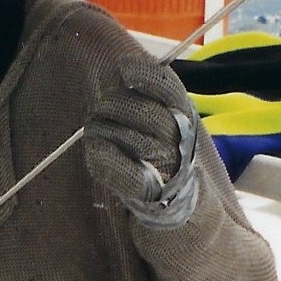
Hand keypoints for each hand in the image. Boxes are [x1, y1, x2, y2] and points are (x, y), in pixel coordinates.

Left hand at [84, 61, 200, 228]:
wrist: (184, 213)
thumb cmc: (169, 161)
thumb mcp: (172, 125)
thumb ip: (154, 99)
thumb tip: (125, 66)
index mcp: (186, 118)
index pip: (168, 88)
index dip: (145, 75)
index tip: (124, 68)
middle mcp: (178, 139)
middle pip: (134, 109)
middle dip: (109, 105)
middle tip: (99, 111)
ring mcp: (165, 166)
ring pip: (120, 134)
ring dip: (98, 131)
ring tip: (96, 134)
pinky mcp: (149, 192)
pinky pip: (118, 168)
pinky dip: (101, 157)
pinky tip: (94, 152)